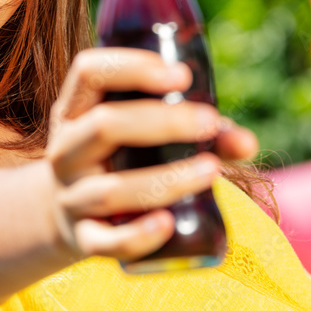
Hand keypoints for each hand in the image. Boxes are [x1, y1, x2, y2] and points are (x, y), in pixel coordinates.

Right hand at [44, 48, 257, 263]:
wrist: (66, 214)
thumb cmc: (119, 159)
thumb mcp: (140, 134)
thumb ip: (196, 131)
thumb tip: (245, 142)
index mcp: (75, 110)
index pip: (89, 73)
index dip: (132, 68)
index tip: (182, 75)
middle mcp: (65, 150)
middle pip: (103, 126)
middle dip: (163, 122)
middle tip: (209, 122)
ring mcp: (70, 197)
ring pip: (110, 189)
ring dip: (165, 179)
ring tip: (212, 170)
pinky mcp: (83, 238)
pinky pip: (104, 242)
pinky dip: (136, 236)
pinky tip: (168, 224)